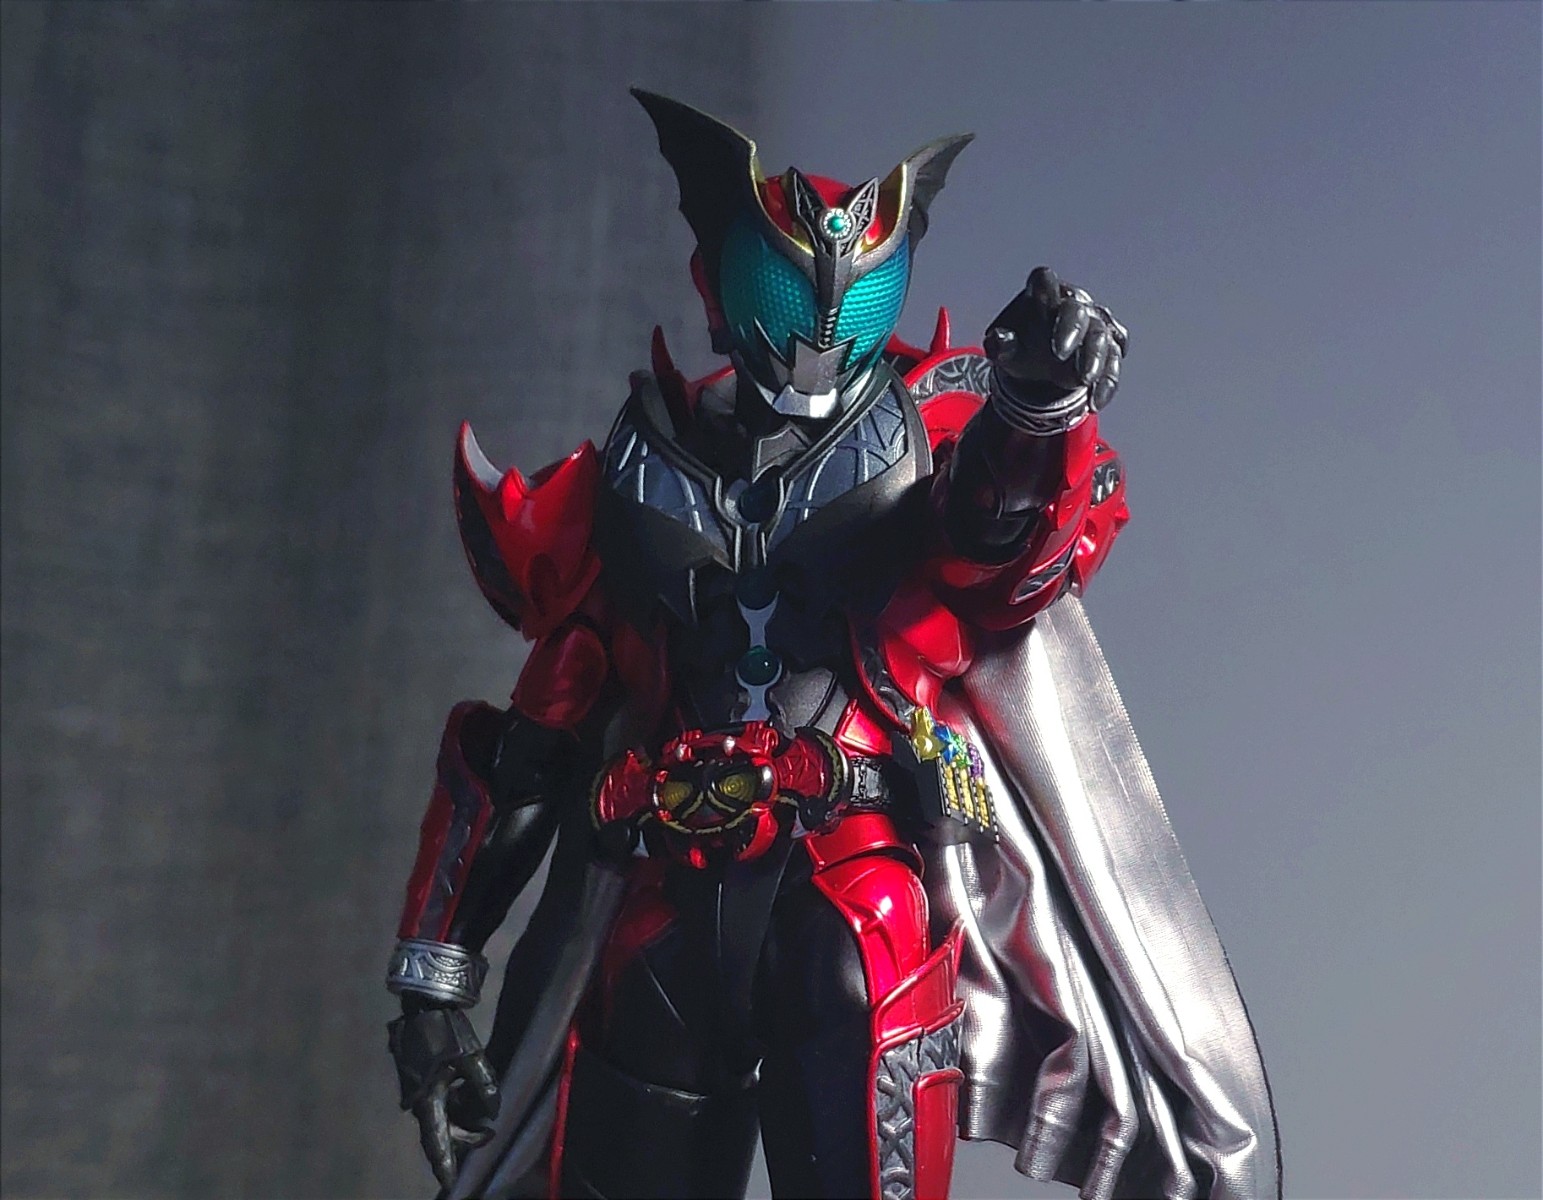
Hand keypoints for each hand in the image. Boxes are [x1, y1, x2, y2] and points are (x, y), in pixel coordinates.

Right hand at [388, 1006, 501, 1190]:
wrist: (424, 1006)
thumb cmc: (446, 1030)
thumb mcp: (471, 1057)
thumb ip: (484, 1085)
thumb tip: (494, 1111)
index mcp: (428, 1099)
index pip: (437, 1141)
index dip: (444, 1163)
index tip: (449, 1183)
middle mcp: (420, 1101)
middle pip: (443, 1131)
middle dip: (465, 1137)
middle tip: (490, 1135)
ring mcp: (420, 1091)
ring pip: (443, 1117)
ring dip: (462, 1120)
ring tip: (486, 1117)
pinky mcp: (423, 1081)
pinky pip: (442, 1103)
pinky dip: (457, 1105)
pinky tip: (471, 1095)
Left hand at [983, 266, 1127, 411]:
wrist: (1038, 370)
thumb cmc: (1020, 348)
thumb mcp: (1002, 349)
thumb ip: (999, 344)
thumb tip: (998, 340)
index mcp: (1043, 294)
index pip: (1045, 281)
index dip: (1046, 288)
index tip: (1043, 303)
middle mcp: (1073, 304)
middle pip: (1078, 311)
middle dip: (1072, 330)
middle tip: (1060, 354)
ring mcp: (1094, 325)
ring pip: (1101, 337)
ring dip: (1095, 358)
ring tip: (1084, 380)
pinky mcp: (1109, 349)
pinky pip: (1113, 364)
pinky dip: (1106, 383)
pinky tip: (1095, 400)